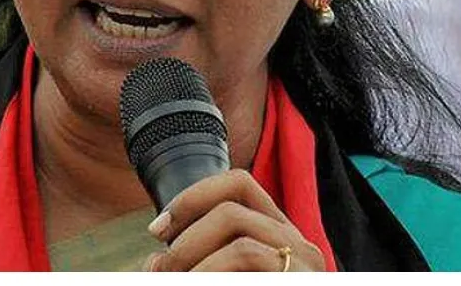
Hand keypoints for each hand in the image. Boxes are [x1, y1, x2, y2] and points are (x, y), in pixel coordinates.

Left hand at [143, 169, 325, 271]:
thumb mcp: (219, 279)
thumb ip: (191, 268)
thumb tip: (154, 264)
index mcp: (277, 235)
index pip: (239, 185)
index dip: (192, 197)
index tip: (157, 230)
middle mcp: (298, 245)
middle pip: (232, 210)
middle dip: (185, 240)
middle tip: (164, 273)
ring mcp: (306, 269)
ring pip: (240, 243)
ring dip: (195, 263)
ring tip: (180, 284)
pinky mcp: (302, 283)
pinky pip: (249, 263)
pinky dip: (210, 276)